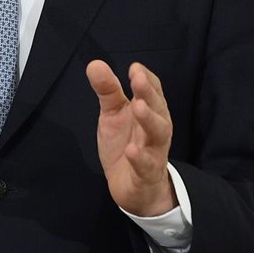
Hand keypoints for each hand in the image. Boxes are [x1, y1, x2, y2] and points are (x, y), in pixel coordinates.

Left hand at [85, 60, 176, 216]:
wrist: (134, 188)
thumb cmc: (126, 144)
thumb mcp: (113, 115)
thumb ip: (107, 91)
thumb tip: (95, 63)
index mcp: (150, 110)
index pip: (153, 90)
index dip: (146, 78)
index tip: (134, 67)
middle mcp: (156, 128)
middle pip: (157, 108)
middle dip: (148, 93)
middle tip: (137, 80)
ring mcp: (154, 151)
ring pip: (158, 133)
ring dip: (149, 120)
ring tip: (138, 107)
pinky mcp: (147, 174)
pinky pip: (147, 165)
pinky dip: (140, 158)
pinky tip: (131, 151)